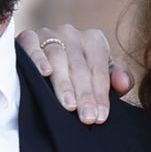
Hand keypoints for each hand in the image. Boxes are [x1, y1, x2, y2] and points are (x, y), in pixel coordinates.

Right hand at [16, 23, 134, 124]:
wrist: (41, 64)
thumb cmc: (76, 77)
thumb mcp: (98, 79)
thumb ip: (115, 81)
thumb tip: (123, 83)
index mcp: (93, 40)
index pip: (99, 71)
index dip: (101, 95)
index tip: (100, 117)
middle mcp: (72, 33)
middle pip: (80, 67)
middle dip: (85, 95)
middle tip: (87, 118)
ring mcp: (49, 34)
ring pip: (58, 57)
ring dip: (64, 84)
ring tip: (69, 106)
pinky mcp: (27, 37)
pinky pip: (33, 46)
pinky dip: (38, 59)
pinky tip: (45, 74)